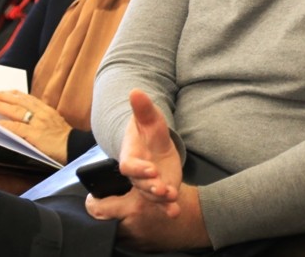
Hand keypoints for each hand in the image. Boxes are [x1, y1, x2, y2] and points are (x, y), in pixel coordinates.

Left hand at [0, 90, 72, 163]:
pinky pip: (17, 127)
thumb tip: (24, 117)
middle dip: (2, 96)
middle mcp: (42, 113)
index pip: (27, 97)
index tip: (4, 91)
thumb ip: (41, 118)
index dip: (14, 94)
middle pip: (18, 101)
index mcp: (46, 109)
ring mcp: (38, 123)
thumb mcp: (54, 122)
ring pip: (15, 110)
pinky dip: (6, 124)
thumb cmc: (64, 138)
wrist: (74, 147)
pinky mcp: (35, 134)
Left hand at [85, 184, 209, 250]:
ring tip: (112, 211)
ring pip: (112, 230)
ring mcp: (135, 240)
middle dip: (100, 212)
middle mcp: (131, 226)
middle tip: (98, 204)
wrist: (196, 221)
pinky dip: (122, 229)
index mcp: (133, 207)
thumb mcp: (154, 182)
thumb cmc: (174, 196)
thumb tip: (111, 175)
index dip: (91, 202)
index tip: (91, 197)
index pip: (98, 209)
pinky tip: (126, 221)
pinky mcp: (140, 247)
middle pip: (102, 222)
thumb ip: (134, 178)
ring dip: (111, 221)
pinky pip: (123, 238)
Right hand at [117, 89, 182, 210]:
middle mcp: (138, 173)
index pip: (129, 166)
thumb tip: (135, 91)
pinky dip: (168, 209)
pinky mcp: (161, 189)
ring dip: (160, 199)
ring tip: (171, 199)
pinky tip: (175, 213)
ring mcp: (149, 183)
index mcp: (131, 156)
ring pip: (151, 195)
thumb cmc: (148, 129)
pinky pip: (162, 202)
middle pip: (140, 183)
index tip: (151, 169)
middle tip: (162, 189)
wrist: (155, 143)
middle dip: (151, 187)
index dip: (138, 169)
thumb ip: (143, 108)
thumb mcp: (150, 118)